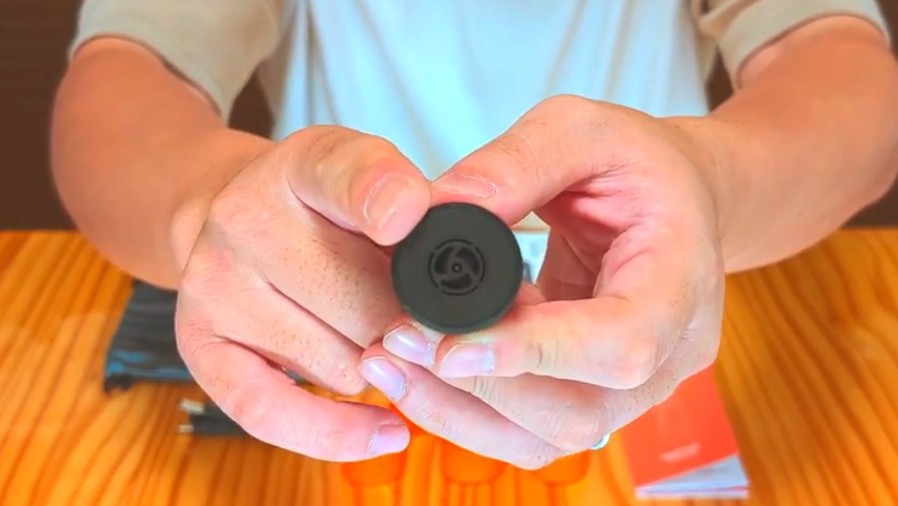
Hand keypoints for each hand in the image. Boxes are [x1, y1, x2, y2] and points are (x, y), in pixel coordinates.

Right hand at [174, 126, 430, 460]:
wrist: (230, 218)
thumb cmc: (325, 209)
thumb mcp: (375, 178)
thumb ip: (425, 202)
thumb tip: (466, 232)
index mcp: (302, 164)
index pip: (344, 176)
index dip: (380, 197)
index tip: (405, 220)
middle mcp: (244, 217)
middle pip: (365, 301)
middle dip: (415, 327)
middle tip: (433, 326)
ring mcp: (214, 285)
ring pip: (339, 363)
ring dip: (383, 370)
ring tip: (388, 345)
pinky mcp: (200, 347)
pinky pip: (271, 411)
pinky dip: (335, 432)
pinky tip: (385, 432)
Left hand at [360, 95, 725, 467]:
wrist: (676, 201)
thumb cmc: (638, 164)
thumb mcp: (584, 132)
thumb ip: (516, 164)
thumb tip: (434, 210)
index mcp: (680, 281)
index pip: (621, 344)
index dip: (536, 353)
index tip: (449, 345)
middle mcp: (668, 354)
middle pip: (577, 413)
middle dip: (478, 386)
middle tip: (394, 343)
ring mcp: (634, 387)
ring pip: (547, 437)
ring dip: (460, 409)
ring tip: (388, 362)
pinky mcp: (593, 393)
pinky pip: (530, 429)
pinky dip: (468, 407)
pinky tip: (420, 365)